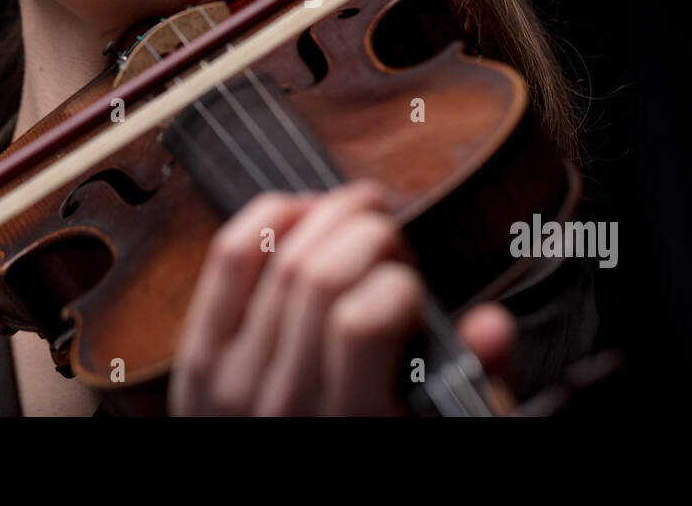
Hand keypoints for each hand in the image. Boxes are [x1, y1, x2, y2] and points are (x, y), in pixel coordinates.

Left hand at [168, 180, 515, 414]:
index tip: (413, 286)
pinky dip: (268, 219)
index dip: (400, 282)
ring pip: (278, 258)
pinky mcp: (198, 358)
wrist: (287, 492)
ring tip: (355, 215)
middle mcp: (287, 406)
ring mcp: (234, 381)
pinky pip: (230, 260)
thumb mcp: (436, 428)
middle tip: (390, 237)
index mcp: (354, 425)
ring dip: (326, 215)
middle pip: (320, 276)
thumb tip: (492, 324)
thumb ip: (473, 380)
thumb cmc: (374, 439)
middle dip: (367, 231)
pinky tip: (301, 212)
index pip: (364, 320)